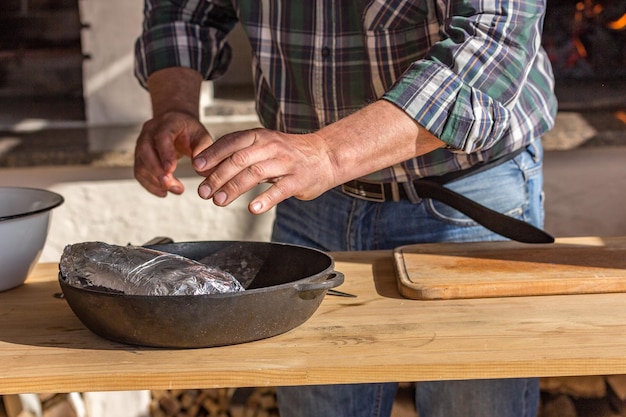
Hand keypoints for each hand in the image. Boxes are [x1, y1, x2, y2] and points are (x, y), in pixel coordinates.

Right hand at [134, 111, 212, 196]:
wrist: (177, 124)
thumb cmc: (190, 132)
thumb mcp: (201, 137)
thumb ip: (203, 151)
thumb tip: (203, 171)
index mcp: (168, 122)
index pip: (162, 136)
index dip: (165, 153)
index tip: (171, 169)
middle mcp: (150, 131)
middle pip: (145, 150)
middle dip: (156, 170)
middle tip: (169, 184)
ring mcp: (142, 143)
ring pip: (140, 163)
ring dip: (155, 181)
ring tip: (176, 189)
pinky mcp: (140, 156)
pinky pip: (139, 172)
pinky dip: (150, 185)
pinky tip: (164, 192)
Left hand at [192, 128, 337, 213]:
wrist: (325, 155)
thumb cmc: (289, 153)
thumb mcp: (263, 146)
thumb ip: (238, 155)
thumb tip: (206, 169)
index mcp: (260, 136)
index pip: (231, 142)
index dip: (212, 155)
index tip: (197, 168)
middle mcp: (271, 147)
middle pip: (239, 159)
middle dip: (218, 176)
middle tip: (203, 191)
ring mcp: (286, 163)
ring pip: (255, 173)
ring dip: (234, 188)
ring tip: (219, 200)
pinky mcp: (298, 180)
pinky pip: (280, 190)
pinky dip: (265, 199)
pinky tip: (252, 208)